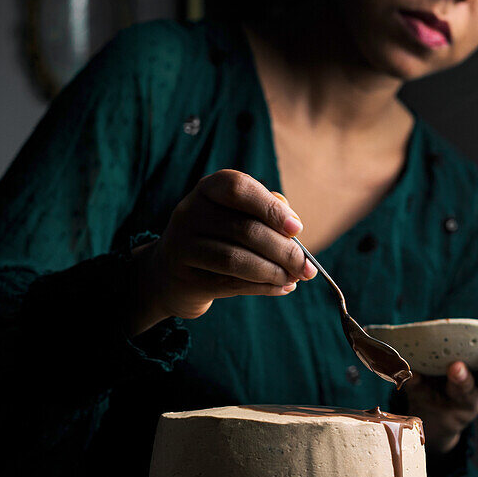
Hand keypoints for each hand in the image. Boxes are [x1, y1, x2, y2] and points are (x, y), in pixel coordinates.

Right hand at [135, 170, 315, 323]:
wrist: (171, 272)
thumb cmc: (218, 237)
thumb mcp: (237, 215)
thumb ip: (266, 213)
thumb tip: (294, 230)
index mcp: (208, 189)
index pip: (238, 188)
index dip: (270, 207)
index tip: (297, 228)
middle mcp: (190, 212)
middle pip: (244, 229)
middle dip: (283, 250)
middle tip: (306, 267)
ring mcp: (183, 245)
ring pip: (235, 260)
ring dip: (273, 272)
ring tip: (295, 279)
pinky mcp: (185, 277)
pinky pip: (230, 284)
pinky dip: (262, 288)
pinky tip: (282, 288)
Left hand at [402, 312, 477, 454]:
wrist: (431, 417)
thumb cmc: (453, 376)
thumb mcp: (466, 358)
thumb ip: (467, 338)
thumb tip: (452, 318)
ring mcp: (460, 400)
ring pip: (466, 391)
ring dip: (462, 378)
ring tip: (456, 367)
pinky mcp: (431, 405)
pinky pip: (422, 392)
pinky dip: (416, 381)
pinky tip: (412, 373)